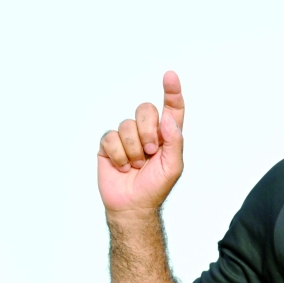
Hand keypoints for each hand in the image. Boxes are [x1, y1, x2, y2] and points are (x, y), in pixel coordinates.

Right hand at [98, 72, 184, 214]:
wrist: (132, 206)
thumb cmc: (155, 187)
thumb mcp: (173, 167)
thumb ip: (174, 141)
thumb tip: (168, 118)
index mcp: (166, 135)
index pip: (171, 108)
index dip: (172, 92)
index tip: (170, 77)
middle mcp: (146, 131)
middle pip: (146, 109)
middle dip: (148, 131)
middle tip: (151, 152)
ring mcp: (126, 137)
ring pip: (127, 125)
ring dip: (133, 150)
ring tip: (136, 166)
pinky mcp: (108, 145)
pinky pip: (111, 137)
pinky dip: (118, 155)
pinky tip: (122, 167)